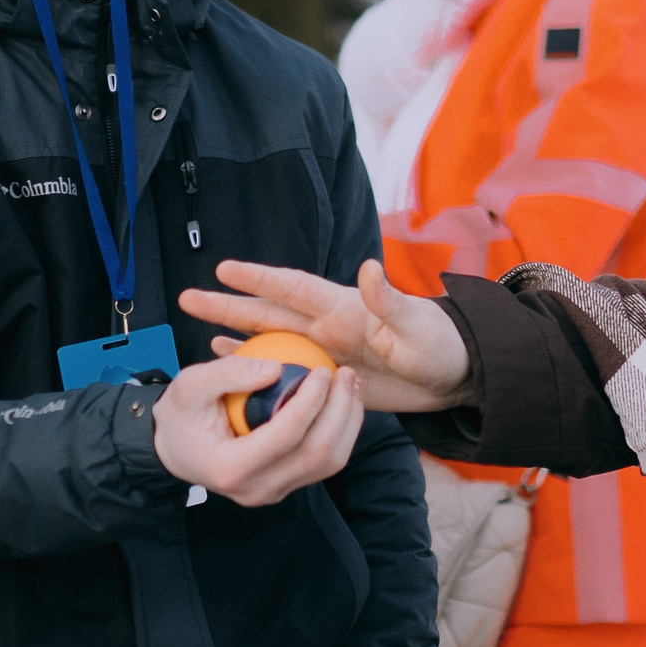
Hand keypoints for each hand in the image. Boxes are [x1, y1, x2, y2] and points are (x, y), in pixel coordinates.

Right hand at [151, 353, 363, 506]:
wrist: (178, 448)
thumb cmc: (181, 416)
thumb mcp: (189, 386)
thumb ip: (228, 373)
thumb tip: (276, 368)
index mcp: (231, 469)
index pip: (285, 436)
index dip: (310, 401)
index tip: (322, 369)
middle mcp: (257, 488)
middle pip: (316, 454)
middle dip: (340, 411)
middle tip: (346, 374)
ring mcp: (275, 491)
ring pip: (329, 462)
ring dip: (348, 422)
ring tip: (350, 385)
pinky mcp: (288, 485)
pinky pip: (325, 463)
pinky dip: (341, 432)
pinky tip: (343, 401)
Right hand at [179, 258, 469, 413]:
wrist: (458, 377)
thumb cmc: (442, 346)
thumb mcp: (416, 324)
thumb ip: (388, 299)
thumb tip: (369, 268)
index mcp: (345, 308)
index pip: (294, 288)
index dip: (259, 279)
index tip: (223, 269)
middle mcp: (329, 325)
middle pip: (270, 311)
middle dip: (229, 304)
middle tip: (187, 296)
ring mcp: (328, 350)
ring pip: (272, 339)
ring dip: (238, 333)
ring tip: (199, 327)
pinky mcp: (332, 378)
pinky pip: (288, 370)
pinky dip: (261, 363)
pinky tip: (238, 361)